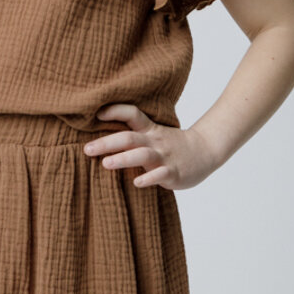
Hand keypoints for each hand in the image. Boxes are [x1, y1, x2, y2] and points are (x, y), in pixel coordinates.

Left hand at [82, 103, 218, 190]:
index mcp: (149, 130)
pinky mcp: (173, 172)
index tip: (97, 113)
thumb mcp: (154, 133)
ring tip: (106, 164)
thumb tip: (100, 136)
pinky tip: (136, 183)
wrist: (206, 151)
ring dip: (123, 159)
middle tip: (87, 149)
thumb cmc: (172, 145)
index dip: (116, 111)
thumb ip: (133, 134)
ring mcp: (164, 157)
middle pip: (129, 138)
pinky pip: (160, 175)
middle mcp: (154, 141)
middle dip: (107, 143)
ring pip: (142, 155)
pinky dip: (148, 178)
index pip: (132, 114)